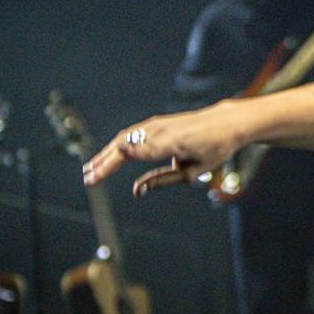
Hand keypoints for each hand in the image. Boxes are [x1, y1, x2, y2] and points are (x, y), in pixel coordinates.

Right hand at [82, 101, 241, 196]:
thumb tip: (137, 191)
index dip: (114, 165)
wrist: (225, 123)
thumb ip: (163, 180)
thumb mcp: (193, 171)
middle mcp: (162, 130)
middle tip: (89, 179)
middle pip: (124, 145)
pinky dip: (116, 145)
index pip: (136, 153)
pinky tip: (107, 156)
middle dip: (104, 162)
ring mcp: (158, 124)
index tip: (96, 176)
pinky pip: (131, 133)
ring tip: (91, 169)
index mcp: (172, 143)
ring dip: (106, 154)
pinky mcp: (156, 122)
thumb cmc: (213, 148)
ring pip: (124, 138)